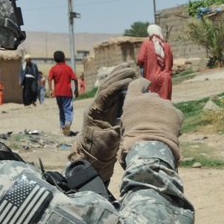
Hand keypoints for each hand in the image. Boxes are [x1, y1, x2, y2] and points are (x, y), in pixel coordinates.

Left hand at [68, 65, 137, 182]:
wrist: (92, 156)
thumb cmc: (98, 151)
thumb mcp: (105, 145)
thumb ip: (111, 136)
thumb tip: (119, 128)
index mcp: (94, 112)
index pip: (106, 94)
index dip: (117, 86)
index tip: (130, 80)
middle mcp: (96, 106)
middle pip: (106, 86)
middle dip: (118, 76)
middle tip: (131, 69)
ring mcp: (101, 107)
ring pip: (108, 86)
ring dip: (118, 76)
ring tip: (129, 67)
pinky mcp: (106, 109)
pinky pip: (112, 93)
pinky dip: (119, 84)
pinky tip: (128, 78)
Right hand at [119, 77, 181, 164]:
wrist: (150, 145)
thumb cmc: (133, 138)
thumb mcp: (126, 122)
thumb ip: (132, 112)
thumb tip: (137, 113)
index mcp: (133, 99)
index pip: (138, 83)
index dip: (143, 83)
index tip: (147, 84)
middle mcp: (149, 98)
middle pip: (153, 96)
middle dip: (153, 105)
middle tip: (152, 118)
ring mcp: (164, 104)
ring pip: (165, 105)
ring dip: (163, 113)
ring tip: (160, 127)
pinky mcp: (176, 112)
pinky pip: (175, 113)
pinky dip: (173, 120)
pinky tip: (169, 130)